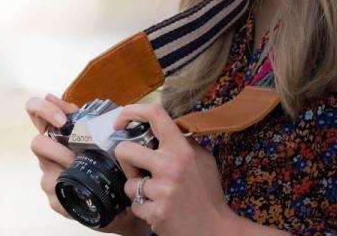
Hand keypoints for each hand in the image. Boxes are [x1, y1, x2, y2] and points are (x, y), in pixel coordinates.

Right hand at [26, 94, 149, 235]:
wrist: (118, 193)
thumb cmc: (106, 157)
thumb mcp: (98, 133)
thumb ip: (82, 116)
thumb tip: (58, 96)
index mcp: (55, 132)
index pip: (33, 110)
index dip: (42, 110)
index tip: (62, 120)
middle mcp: (47, 154)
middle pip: (37, 143)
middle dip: (58, 149)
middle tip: (76, 156)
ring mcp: (48, 177)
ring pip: (48, 173)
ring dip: (69, 172)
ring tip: (88, 175)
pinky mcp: (55, 200)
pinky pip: (58, 199)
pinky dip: (76, 194)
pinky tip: (88, 194)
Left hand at [113, 103, 237, 235]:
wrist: (215, 229)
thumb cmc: (208, 194)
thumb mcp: (203, 159)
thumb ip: (183, 143)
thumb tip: (161, 129)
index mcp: (181, 149)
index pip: (155, 114)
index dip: (132, 111)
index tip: (122, 120)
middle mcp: (170, 165)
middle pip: (124, 150)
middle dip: (125, 160)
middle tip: (136, 170)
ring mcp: (162, 190)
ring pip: (128, 184)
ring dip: (138, 191)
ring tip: (156, 196)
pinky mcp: (155, 212)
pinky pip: (135, 206)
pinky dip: (144, 209)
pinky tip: (159, 210)